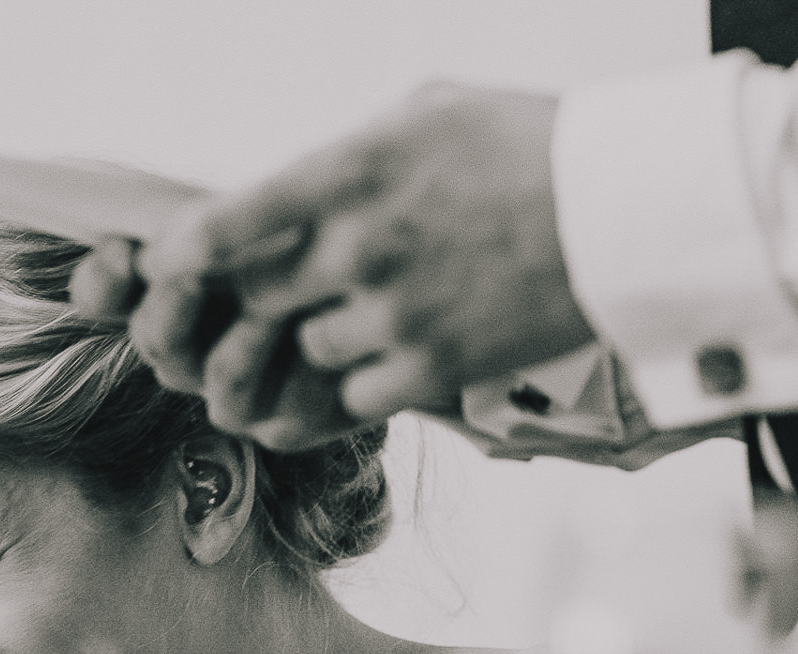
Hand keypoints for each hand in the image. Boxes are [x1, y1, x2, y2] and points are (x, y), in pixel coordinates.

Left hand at [109, 83, 598, 446]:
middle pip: (255, 297)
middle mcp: (363, 247)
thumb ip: (354, 149)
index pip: (229, 223)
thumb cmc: (536, 147)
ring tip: (368, 313)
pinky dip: (358, 385)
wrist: (628, 215)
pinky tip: (386, 358)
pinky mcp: (434, 371)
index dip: (183, 253)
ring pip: (305, 350)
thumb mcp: (432, 110)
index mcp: (353, 171)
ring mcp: (396, 316)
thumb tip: (301, 180)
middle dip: (258, 297)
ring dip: (319, 337)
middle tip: (276, 292)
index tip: (169, 264)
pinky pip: (354, 399)